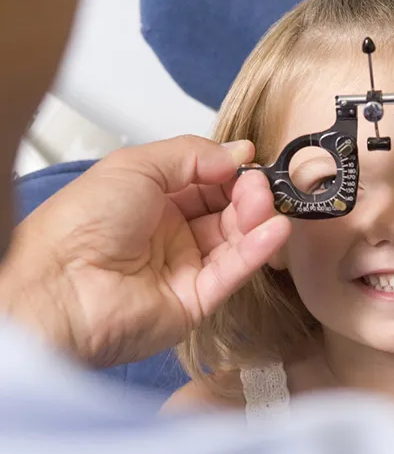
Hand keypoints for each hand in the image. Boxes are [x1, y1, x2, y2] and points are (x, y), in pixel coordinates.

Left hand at [0, 136, 289, 366]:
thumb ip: (193, 154)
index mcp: (151, 199)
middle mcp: (170, 233)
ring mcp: (184, 267)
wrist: (59, 286)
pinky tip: (275, 229)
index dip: (231, 172)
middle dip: (247, 194)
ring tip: (265, 204)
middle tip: (258, 186)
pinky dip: (257, 250)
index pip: (206, 182)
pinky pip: (233, 272)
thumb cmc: (84, 221)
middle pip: (225, 210)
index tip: (251, 161)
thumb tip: (239, 153)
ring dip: (257, 219)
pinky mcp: (197, 300)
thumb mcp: (137, 165)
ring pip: (234, 240)